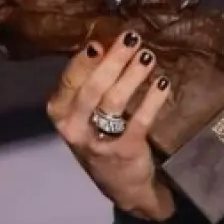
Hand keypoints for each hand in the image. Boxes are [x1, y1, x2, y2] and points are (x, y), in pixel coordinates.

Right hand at [48, 31, 176, 220]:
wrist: (122, 186)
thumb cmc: (101, 139)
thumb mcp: (84, 116)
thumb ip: (89, 85)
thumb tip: (107, 43)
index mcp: (61, 114)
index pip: (69, 81)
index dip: (85, 60)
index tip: (100, 41)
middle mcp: (74, 129)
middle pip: (93, 88)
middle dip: (114, 60)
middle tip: (132, 38)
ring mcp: (99, 142)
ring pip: (115, 101)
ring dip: (133, 75)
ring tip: (148, 56)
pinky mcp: (126, 151)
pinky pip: (141, 119)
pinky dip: (153, 99)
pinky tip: (163, 84)